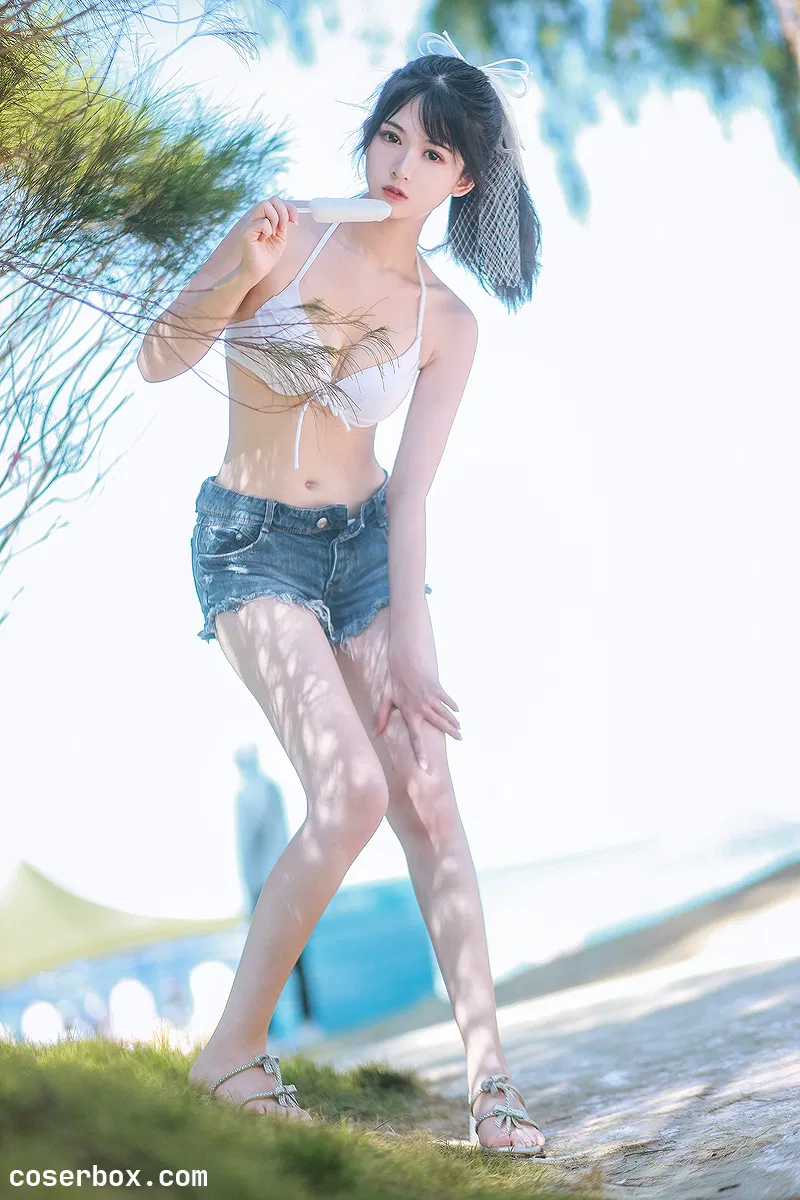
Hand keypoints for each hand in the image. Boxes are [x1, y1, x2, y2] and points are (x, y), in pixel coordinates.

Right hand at [239, 196, 297, 283]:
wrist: (258, 270)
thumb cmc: (268, 254)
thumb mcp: (281, 236)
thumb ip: (284, 223)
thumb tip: (291, 213)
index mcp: (264, 216)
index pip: (277, 201)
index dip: (289, 208)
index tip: (295, 222)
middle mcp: (256, 216)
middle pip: (272, 199)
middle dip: (284, 213)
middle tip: (283, 229)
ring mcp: (250, 222)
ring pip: (265, 205)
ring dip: (275, 219)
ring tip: (273, 233)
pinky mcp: (246, 231)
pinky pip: (262, 222)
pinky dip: (268, 231)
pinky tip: (263, 239)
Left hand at [375, 657, 460, 771]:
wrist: (405, 660)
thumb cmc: (393, 680)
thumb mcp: (385, 698)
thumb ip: (381, 717)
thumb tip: (376, 734)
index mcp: (410, 713)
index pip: (416, 738)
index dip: (420, 753)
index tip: (425, 767)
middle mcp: (423, 709)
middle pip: (440, 725)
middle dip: (451, 733)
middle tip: (460, 740)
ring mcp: (432, 699)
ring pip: (446, 714)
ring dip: (454, 722)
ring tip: (460, 729)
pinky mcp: (438, 689)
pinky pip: (448, 701)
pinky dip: (453, 706)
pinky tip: (456, 711)